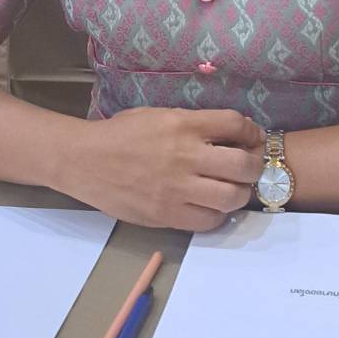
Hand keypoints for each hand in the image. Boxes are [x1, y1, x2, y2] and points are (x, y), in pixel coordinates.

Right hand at [59, 108, 264, 230]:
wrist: (85, 160)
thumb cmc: (121, 133)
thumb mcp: (159, 116)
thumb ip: (192, 124)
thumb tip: (226, 136)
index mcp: (183, 124)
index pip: (235, 124)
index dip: (252, 132)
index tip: (252, 137)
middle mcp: (185, 155)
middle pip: (242, 165)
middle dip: (254, 166)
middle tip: (249, 168)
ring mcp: (177, 189)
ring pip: (231, 198)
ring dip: (240, 194)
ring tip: (234, 190)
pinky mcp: (166, 215)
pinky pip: (207, 221)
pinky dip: (217, 215)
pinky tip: (211, 207)